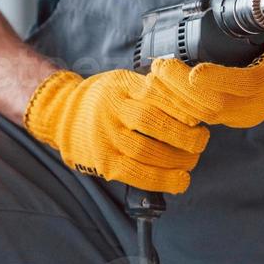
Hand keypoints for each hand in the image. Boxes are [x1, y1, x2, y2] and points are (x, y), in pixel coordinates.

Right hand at [24, 69, 210, 193]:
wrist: (62, 114)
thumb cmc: (105, 98)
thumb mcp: (126, 82)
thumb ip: (155, 89)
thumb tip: (195, 105)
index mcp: (121, 86)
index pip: (156, 94)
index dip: (182, 108)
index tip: (201, 118)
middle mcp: (111, 110)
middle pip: (152, 123)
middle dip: (184, 136)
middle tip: (201, 141)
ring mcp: (105, 137)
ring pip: (146, 151)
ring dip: (177, 160)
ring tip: (191, 160)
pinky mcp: (103, 162)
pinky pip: (136, 174)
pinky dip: (162, 180)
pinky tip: (180, 181)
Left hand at [149, 0, 263, 129]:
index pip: (247, 85)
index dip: (218, 80)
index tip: (193, 72)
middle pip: (218, 104)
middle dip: (183, 88)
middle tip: (160, 67)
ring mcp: (249, 113)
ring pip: (208, 114)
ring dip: (178, 98)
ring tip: (156, 77)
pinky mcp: (238, 117)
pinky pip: (207, 117)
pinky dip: (184, 106)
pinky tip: (165, 90)